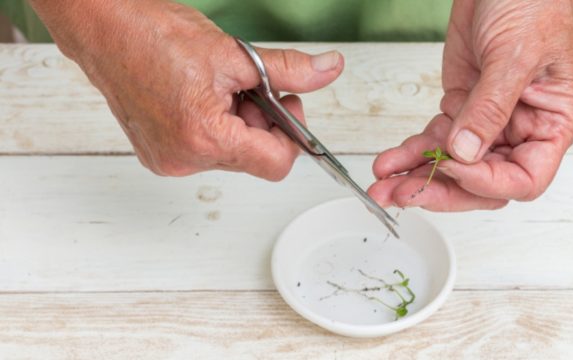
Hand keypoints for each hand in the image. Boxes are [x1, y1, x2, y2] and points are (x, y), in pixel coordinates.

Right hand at [30, 0, 343, 179]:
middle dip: (262, 123)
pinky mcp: (158, 155)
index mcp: (206, 139)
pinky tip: (201, 99)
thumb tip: (329, 69)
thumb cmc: (155, 36)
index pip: (277, 164)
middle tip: (251, 87)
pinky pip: (206, 151)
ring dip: (238, 124)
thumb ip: (289, 70)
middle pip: (254, 159)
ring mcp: (169, 160)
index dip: (291, 135)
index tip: (286, 106)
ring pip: (231, 155)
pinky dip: (215, 128)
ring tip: (219, 88)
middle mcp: (185, 160)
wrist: (104, 29)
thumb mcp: (235, 53)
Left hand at [368, 0, 572, 210]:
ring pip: (452, 166)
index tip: (455, 170)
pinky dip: (410, 153)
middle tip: (405, 195)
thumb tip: (464, 153)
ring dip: (415, 177)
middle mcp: (520, 131)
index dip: (487, 183)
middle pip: (481, 181)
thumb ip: (490, 108)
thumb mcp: (514, 56)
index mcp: (551, 125)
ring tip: (383, 187)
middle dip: (441, 191)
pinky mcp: (459, 110)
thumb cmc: (531, 5)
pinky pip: (434, 141)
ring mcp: (486, 122)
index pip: (523, 178)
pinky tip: (389, 162)